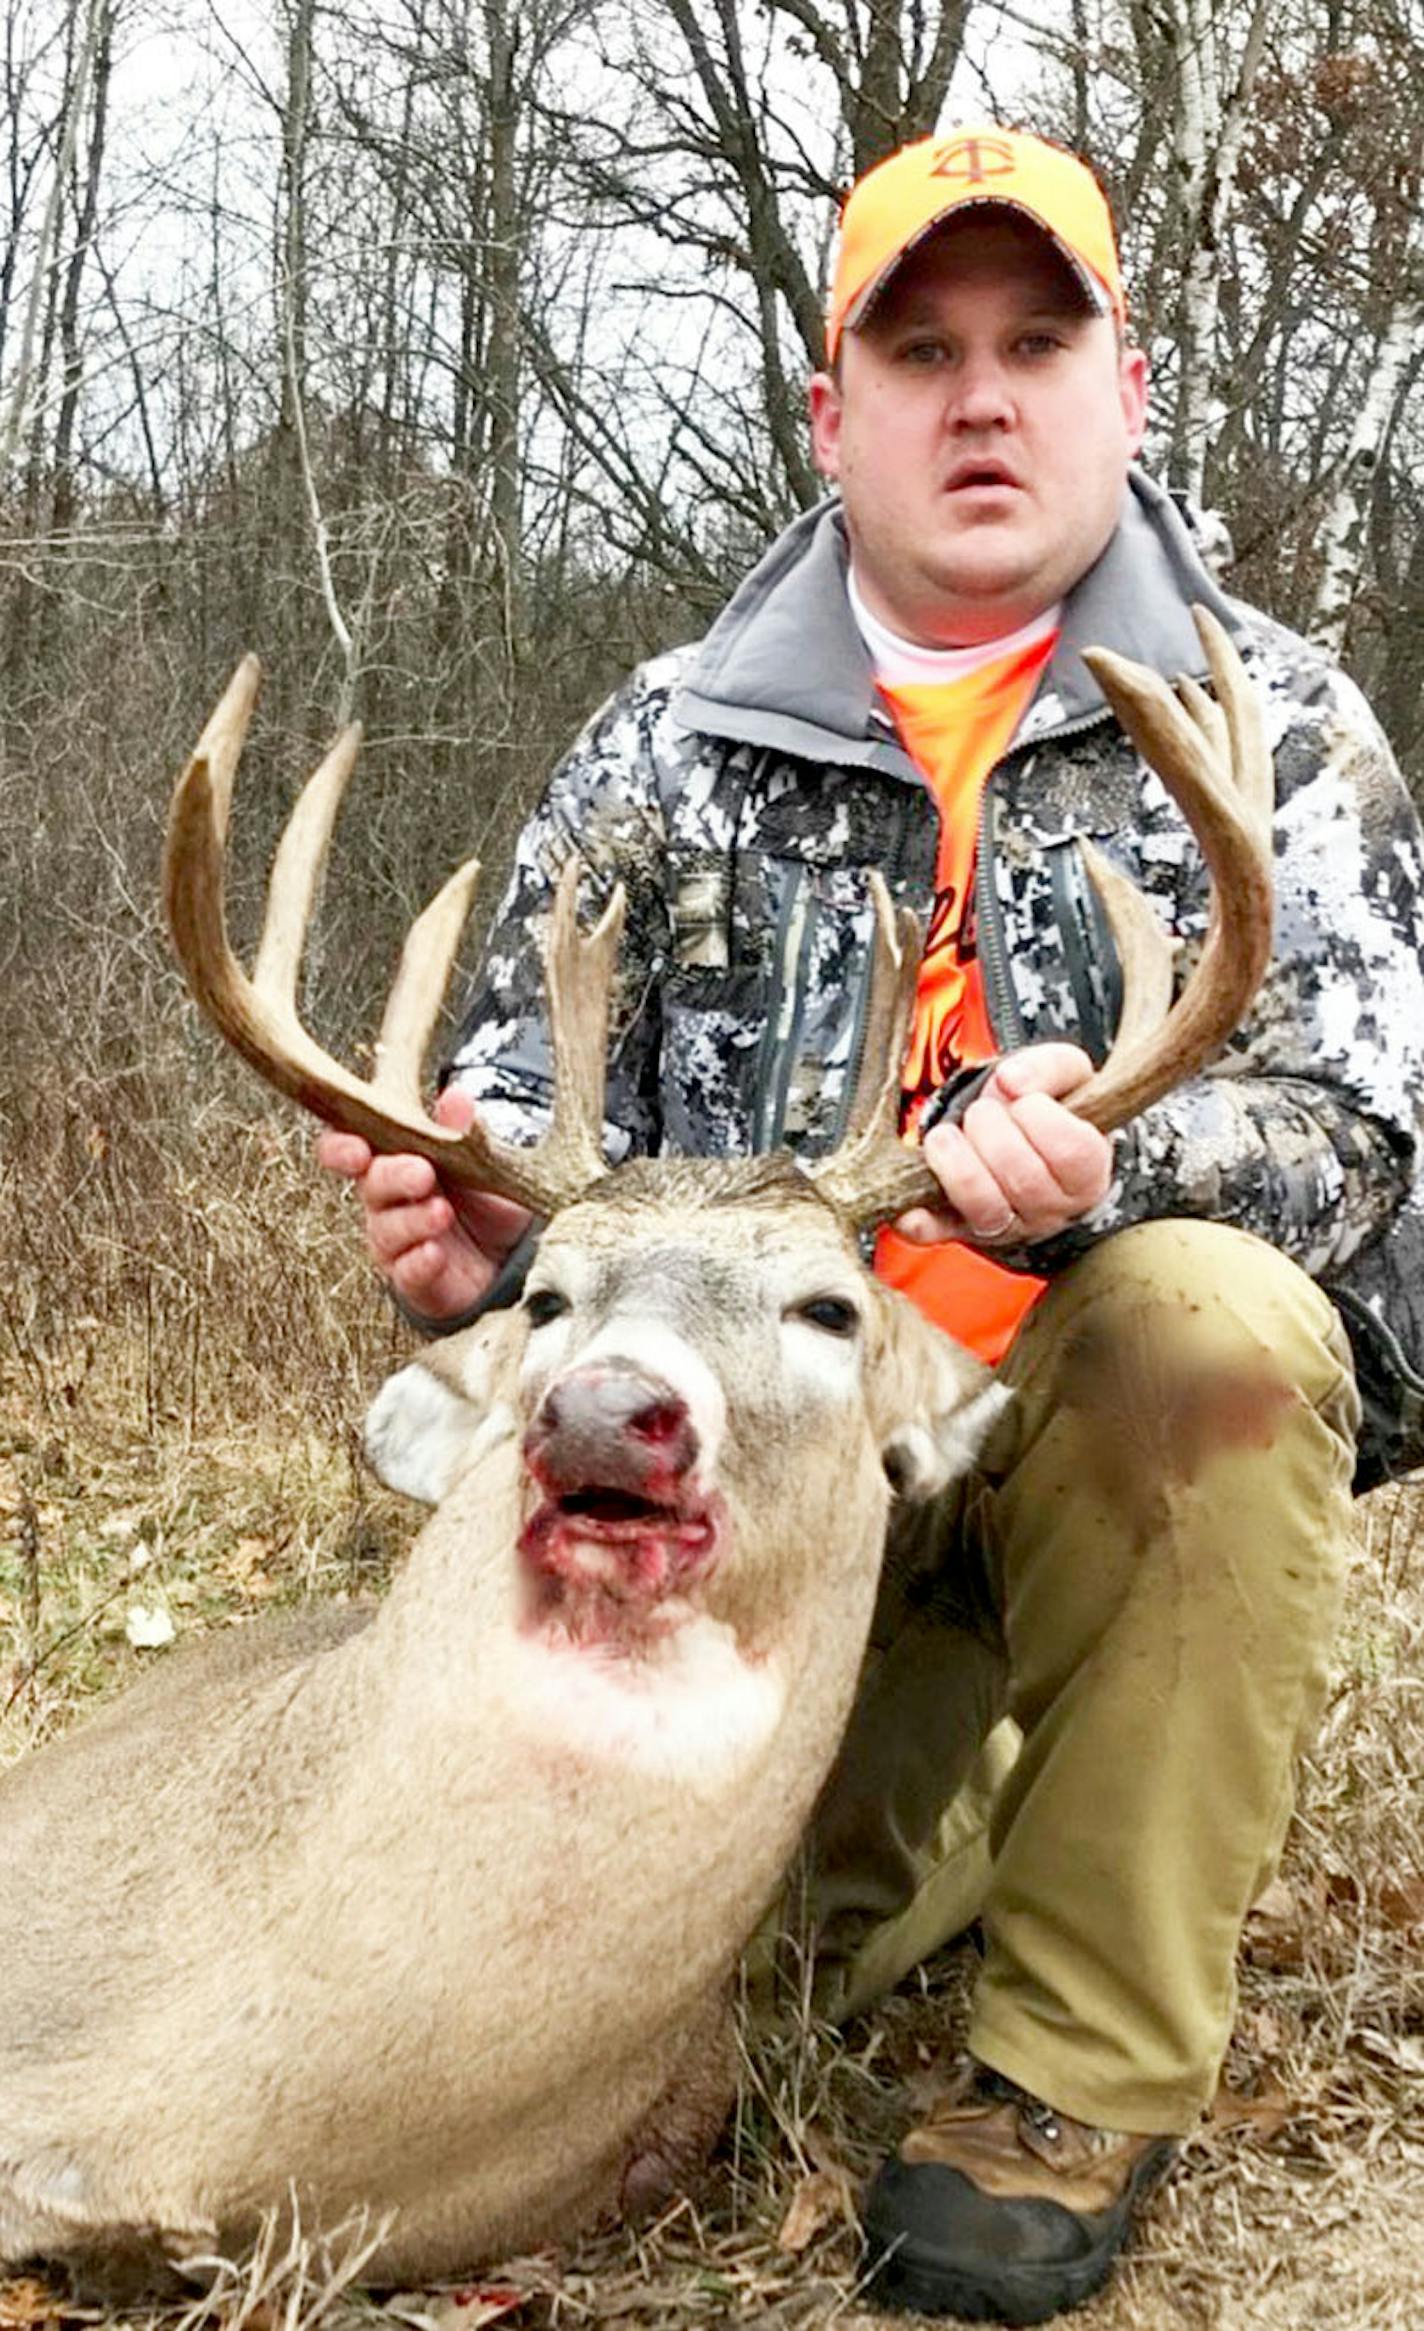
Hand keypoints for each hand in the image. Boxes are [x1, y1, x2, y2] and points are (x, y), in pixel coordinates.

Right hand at [317, 1086, 532, 1321]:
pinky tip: (435, 1253)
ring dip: (412, 1219)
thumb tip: (455, 1095)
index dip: (341, 1146)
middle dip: (392, 1177)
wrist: (516, 1256)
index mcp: (395, 1160)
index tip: (357, 1147)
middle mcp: (388, 1200)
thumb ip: (461, 1132)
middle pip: (370, 1185)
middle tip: (422, 1173)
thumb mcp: (484, 1162)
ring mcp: (397, 1241)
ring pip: (386, 1229)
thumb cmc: (486, 1202)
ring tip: (442, 1213)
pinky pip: (405, 1272)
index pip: (349, 1147)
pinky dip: (419, 1261)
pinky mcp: (414, 1278)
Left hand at [895, 1044, 1112, 1248]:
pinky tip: (908, 1207)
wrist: (1028, 1145)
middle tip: (981, 1112)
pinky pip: (940, 1234)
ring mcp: (1008, 1225)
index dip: (1042, 1119)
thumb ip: (1047, 1067)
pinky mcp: (962, 1230)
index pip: (1072, 1154)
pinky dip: (920, 1222)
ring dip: (958, 1169)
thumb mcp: (1065, 1076)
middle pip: (1025, 1182)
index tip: (1024, 1101)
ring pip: (987, 1211)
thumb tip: (1011, 1080)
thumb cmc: (1051, 1112)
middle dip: (993, 1135)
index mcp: (1086, 1171)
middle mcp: (1052, 1208)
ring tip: (944, 1136)